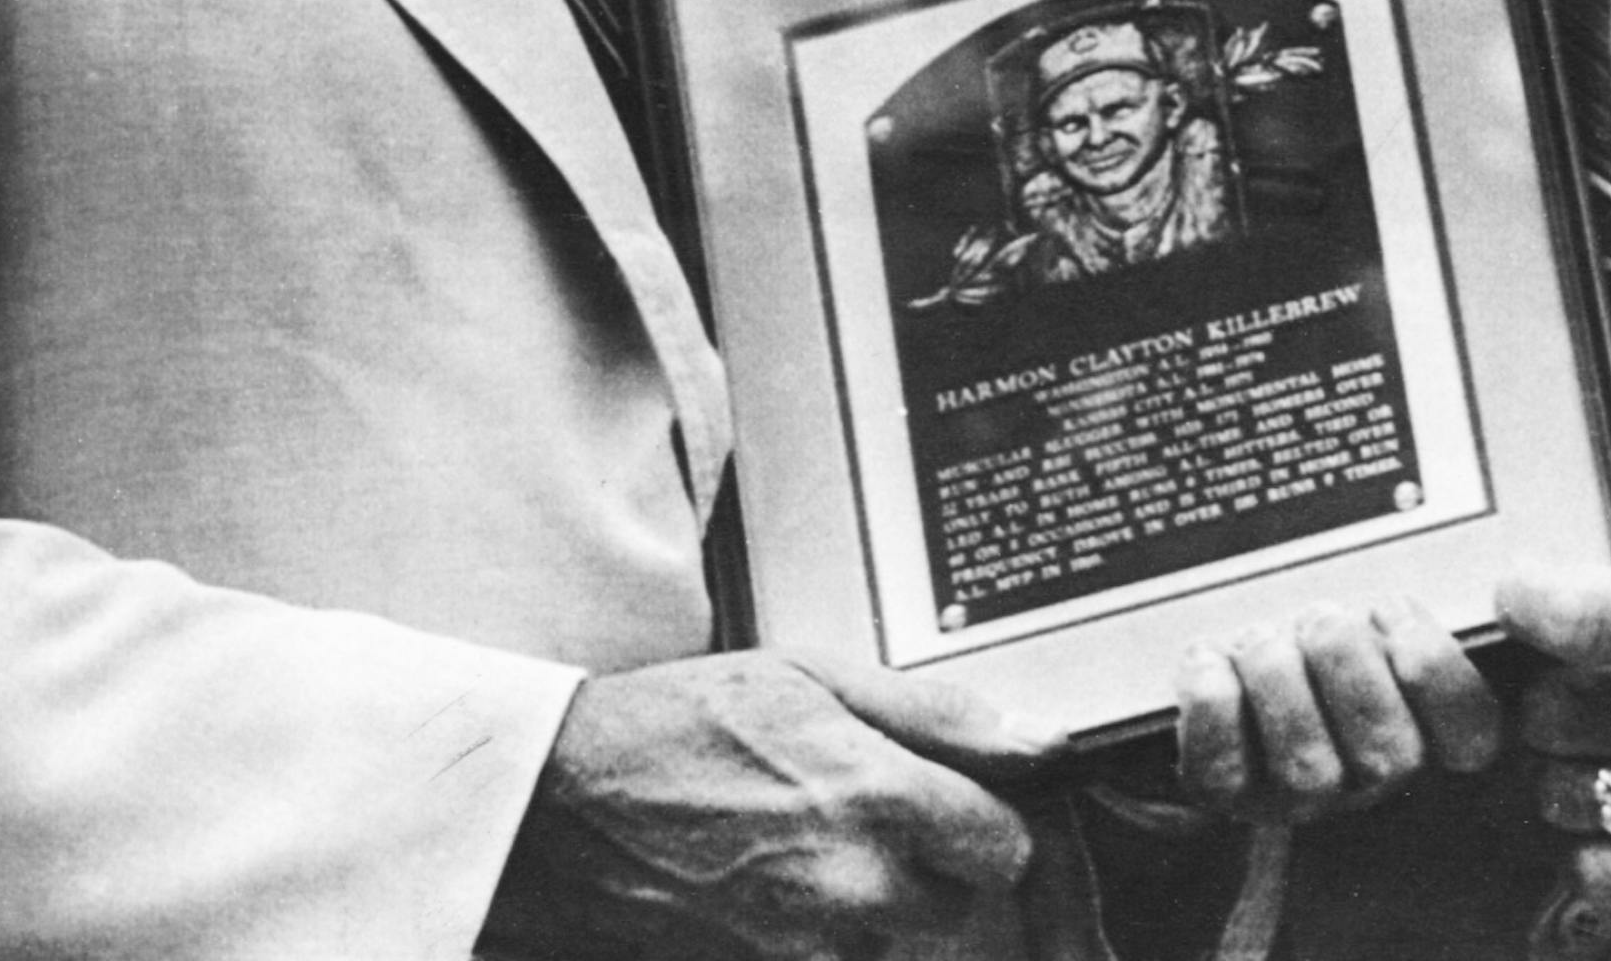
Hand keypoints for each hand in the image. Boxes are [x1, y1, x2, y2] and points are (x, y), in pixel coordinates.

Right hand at [482, 646, 1064, 959]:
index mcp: (877, 798)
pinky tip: (823, 895)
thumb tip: (1044, 742)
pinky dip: (860, 937)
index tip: (978, 802)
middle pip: (976, 916)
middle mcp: (859, 892)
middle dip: (962, 877)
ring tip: (860, 860)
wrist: (566, 811)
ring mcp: (816, 953)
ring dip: (913, 916)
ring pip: (920, 951)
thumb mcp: (815, 676)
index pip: (1013, 848)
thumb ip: (941, 715)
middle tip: (923, 833)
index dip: (1001, 822)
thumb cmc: (682, 728)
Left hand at [1175, 591, 1500, 821]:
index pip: (1471, 737)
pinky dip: (1213, 703)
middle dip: (1348, 664)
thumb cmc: (1311, 630)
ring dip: (1279, 678)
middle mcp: (1365, 774)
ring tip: (1263, 638)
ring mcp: (1296, 794)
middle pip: (1389, 752)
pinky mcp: (1224, 792)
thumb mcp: (1364, 610)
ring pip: (1307, 765)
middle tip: (1319, 618)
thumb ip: (1397, 607)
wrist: (1227, 666)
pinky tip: (1210, 660)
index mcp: (1418, 727)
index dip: (1436, 670)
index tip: (1391, 609)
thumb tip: (1420, 573)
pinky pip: (1222, 765)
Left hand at [1498, 371, 1610, 923]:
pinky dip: (1597, 848)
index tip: (1531, 591)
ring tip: (1610, 738)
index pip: (1565, 616)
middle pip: (1549, 708)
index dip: (1525, 600)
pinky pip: (1608, 876)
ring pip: (1564, 790)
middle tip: (1589, 670)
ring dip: (1569, 763)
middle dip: (1553, 682)